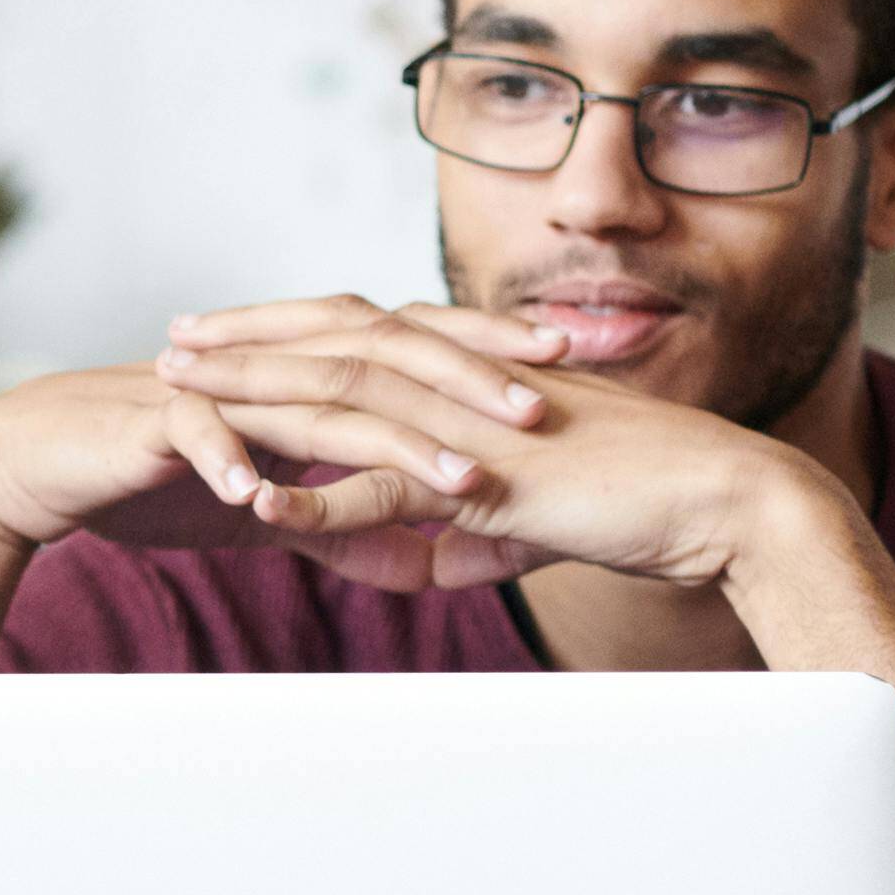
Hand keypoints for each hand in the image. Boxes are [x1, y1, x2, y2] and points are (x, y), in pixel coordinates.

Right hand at [0, 326, 564, 583]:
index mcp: (309, 374)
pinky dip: (236, 466)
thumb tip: (422, 566)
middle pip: (389, 360)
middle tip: (545, 408)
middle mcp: (276, 368)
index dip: (491, 353)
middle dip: (470, 382)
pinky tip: (269, 502)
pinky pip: (205, 441)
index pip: (418, 350)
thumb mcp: (270, 516)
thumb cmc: (158, 478)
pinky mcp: (158, 422)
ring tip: (454, 480)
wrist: (48, 460)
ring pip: (315, 403)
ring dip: (389, 442)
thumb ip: (346, 529)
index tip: (573, 368)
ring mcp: (221, 391)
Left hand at [152, 297, 819, 593]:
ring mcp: (474, 425)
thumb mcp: (532, 523)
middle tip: (173, 342)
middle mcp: (464, 385)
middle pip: (334, 345)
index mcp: (472, 379)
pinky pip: (390, 491)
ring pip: (344, 399)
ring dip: (255, 397)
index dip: (288, 332)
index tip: (223, 335)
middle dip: (246, 342)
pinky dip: (321, 503)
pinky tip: (259, 509)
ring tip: (182, 396)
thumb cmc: (641, 504)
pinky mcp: (492, 480)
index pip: (363, 337)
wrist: (722, 503)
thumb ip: (469, 535)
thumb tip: (424, 562)